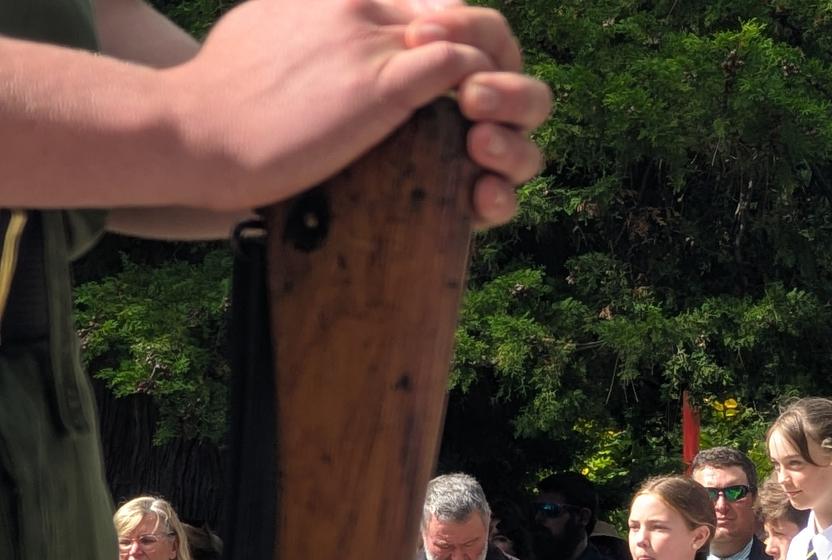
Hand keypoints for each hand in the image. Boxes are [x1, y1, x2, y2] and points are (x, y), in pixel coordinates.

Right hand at [174, 0, 551, 224]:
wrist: (194, 130)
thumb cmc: (217, 101)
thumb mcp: (260, 36)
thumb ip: (298, 30)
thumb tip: (297, 45)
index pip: (418, 1)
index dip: (444, 39)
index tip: (448, 83)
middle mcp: (360, 3)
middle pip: (455, 10)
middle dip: (483, 56)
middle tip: (486, 107)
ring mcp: (373, 40)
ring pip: (472, 34)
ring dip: (492, 81)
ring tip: (487, 124)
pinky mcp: (382, 85)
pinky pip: (461, 68)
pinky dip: (482, 94)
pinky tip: (476, 130)